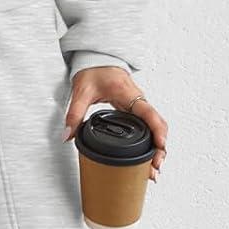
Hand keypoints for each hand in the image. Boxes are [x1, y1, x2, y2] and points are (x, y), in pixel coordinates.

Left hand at [61, 66, 167, 182]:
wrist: (98, 60)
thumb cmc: (94, 70)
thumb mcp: (82, 91)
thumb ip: (74, 114)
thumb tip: (68, 135)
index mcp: (129, 94)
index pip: (149, 114)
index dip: (157, 131)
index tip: (160, 146)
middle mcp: (139, 100)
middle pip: (157, 126)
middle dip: (160, 148)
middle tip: (155, 168)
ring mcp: (139, 106)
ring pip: (155, 127)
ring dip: (157, 147)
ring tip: (153, 168)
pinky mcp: (136, 110)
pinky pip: (149, 126)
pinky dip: (152, 141)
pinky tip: (148, 156)